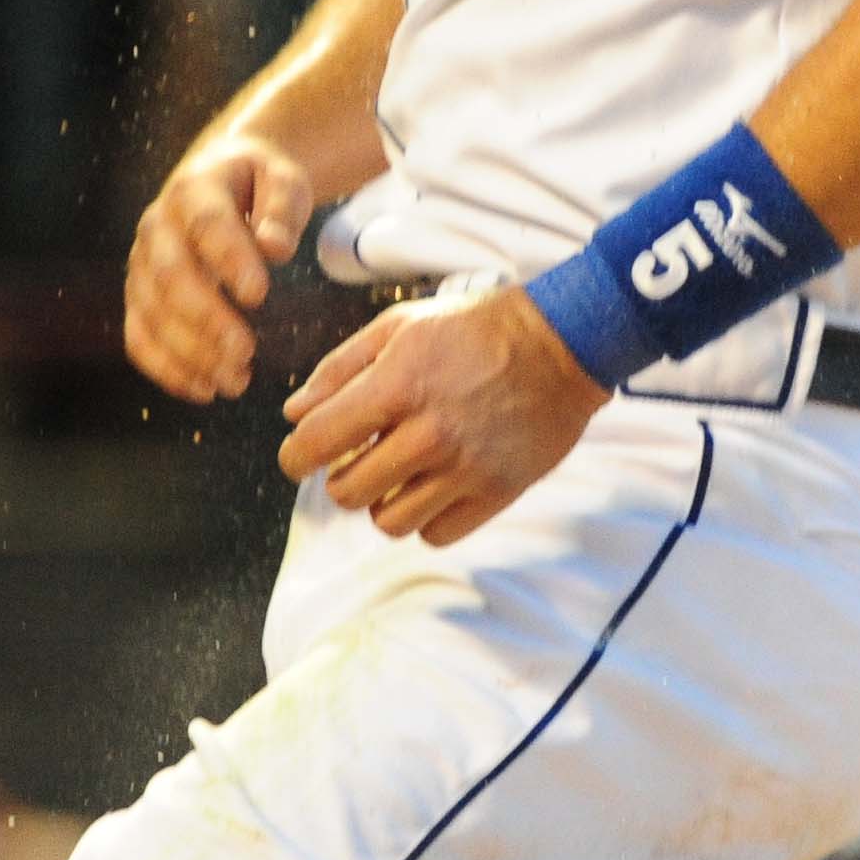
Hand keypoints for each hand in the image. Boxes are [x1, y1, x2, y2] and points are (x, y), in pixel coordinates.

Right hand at [125, 134, 313, 400]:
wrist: (222, 177)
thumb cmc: (260, 182)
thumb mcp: (284, 179)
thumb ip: (283, 208)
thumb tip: (275, 248)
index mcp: (194, 190)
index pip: (207, 224)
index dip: (228, 259)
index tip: (260, 295)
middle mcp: (157, 227)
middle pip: (171, 275)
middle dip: (205, 318)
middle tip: (245, 353)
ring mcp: (142, 263)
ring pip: (150, 312)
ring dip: (188, 353)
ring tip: (234, 382)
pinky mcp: (140, 295)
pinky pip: (139, 335)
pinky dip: (165, 367)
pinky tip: (202, 389)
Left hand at [276, 290, 609, 543]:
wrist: (564, 343)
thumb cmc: (477, 328)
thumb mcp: (403, 325)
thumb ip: (341, 367)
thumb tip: (294, 414)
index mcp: (398, 385)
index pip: (316, 443)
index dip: (295, 456)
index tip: (301, 457)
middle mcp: (430, 432)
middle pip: (347, 492)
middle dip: (341, 477)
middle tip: (358, 460)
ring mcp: (466, 467)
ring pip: (389, 521)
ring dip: (383, 502)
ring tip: (398, 476)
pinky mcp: (498, 491)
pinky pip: (436, 534)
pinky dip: (426, 519)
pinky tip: (434, 488)